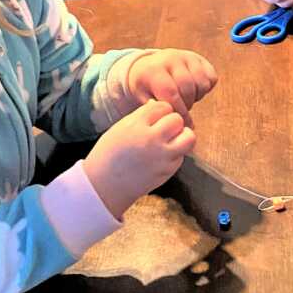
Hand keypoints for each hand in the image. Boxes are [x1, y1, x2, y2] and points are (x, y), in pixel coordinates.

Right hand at [83, 100, 194, 218]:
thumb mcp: (120, 128)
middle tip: (164, 130)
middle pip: (177, 119)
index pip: (162, 107)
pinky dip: (175, 154)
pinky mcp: (167, 171)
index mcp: (136, 125)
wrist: (104, 186)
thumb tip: (160, 107)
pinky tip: (162, 156)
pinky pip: (181, 156)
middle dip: (172, 123)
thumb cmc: (109, 155)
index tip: (155, 119)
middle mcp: (151, 138)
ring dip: (183, 136)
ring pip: (189, 137)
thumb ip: (141, 117)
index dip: (160, 111)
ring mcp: (161, 156)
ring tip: (172, 140)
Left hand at [110, 49, 216, 126]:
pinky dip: (206, 88)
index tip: (180, 123)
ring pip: (202, 83)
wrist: (150, 65)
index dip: (179, 111)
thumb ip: (155, 108)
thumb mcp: (142, 96)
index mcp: (153, 69)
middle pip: (188, 88)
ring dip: (197, 96)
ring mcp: (186, 56)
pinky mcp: (199, 58)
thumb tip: (168, 116)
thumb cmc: (146, 86)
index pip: (171, 93)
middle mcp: (170, 58)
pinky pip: (212, 78)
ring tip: (185, 98)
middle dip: (187, 104)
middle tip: (181, 109)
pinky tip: (193, 90)